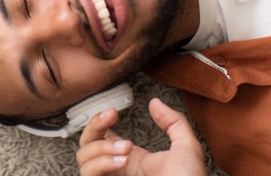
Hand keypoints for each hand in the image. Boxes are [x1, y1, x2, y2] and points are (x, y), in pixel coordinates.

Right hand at [76, 99, 205, 175]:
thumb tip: (154, 103)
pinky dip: (100, 164)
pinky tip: (121, 161)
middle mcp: (117, 171)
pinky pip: (87, 174)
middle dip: (95, 127)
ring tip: (126, 148)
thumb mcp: (186, 149)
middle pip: (86, 144)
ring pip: (83, 159)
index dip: (100, 122)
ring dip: (101, 147)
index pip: (102, 137)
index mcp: (132, 160)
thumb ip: (173, 122)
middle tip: (112, 118)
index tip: (113, 112)